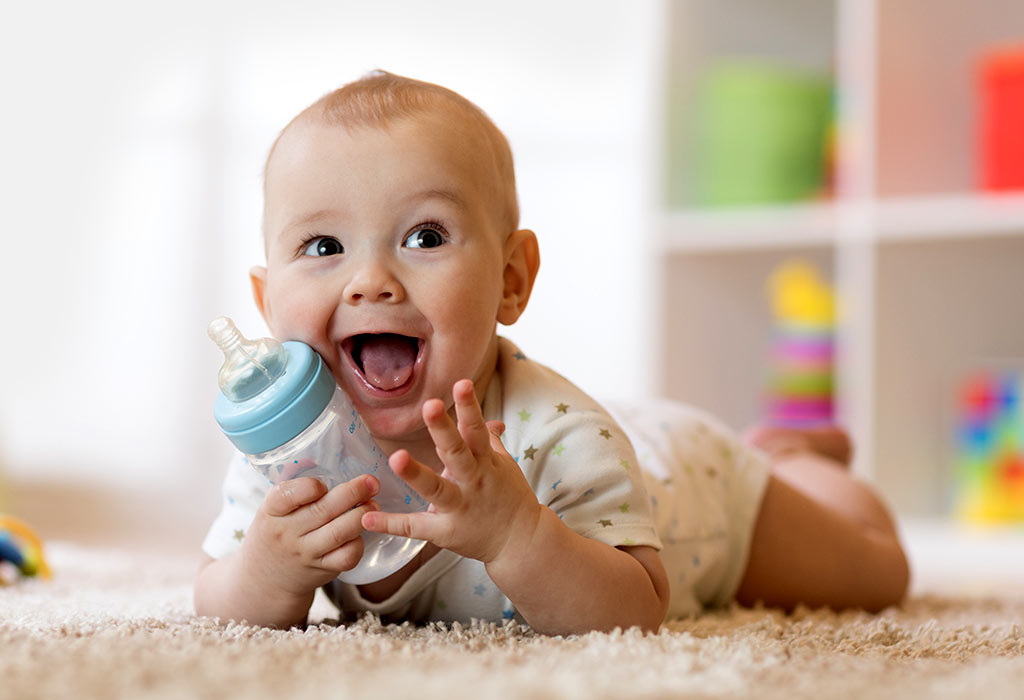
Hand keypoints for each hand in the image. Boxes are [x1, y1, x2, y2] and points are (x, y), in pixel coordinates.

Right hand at [241, 474, 379, 598]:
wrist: (264, 579)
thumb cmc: (277, 531)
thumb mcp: (274, 508)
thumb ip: (296, 487)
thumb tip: (327, 455)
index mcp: (271, 511)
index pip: (286, 495)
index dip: (309, 487)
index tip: (324, 483)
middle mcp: (287, 533)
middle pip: (323, 511)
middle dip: (353, 493)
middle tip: (371, 482)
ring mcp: (305, 553)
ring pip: (339, 533)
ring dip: (362, 516)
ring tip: (374, 504)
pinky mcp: (322, 570)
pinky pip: (346, 557)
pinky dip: (359, 543)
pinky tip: (362, 532)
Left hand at [361, 379, 541, 564]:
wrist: (522, 541)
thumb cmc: (510, 497)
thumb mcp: (505, 466)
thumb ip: (491, 442)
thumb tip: (490, 419)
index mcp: (486, 463)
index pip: (477, 430)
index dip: (469, 407)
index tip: (460, 384)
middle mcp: (473, 481)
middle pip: (457, 452)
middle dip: (444, 430)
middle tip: (430, 405)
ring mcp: (460, 507)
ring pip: (436, 489)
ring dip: (415, 473)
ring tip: (394, 457)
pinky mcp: (446, 532)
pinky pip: (415, 527)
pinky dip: (391, 524)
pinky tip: (367, 517)